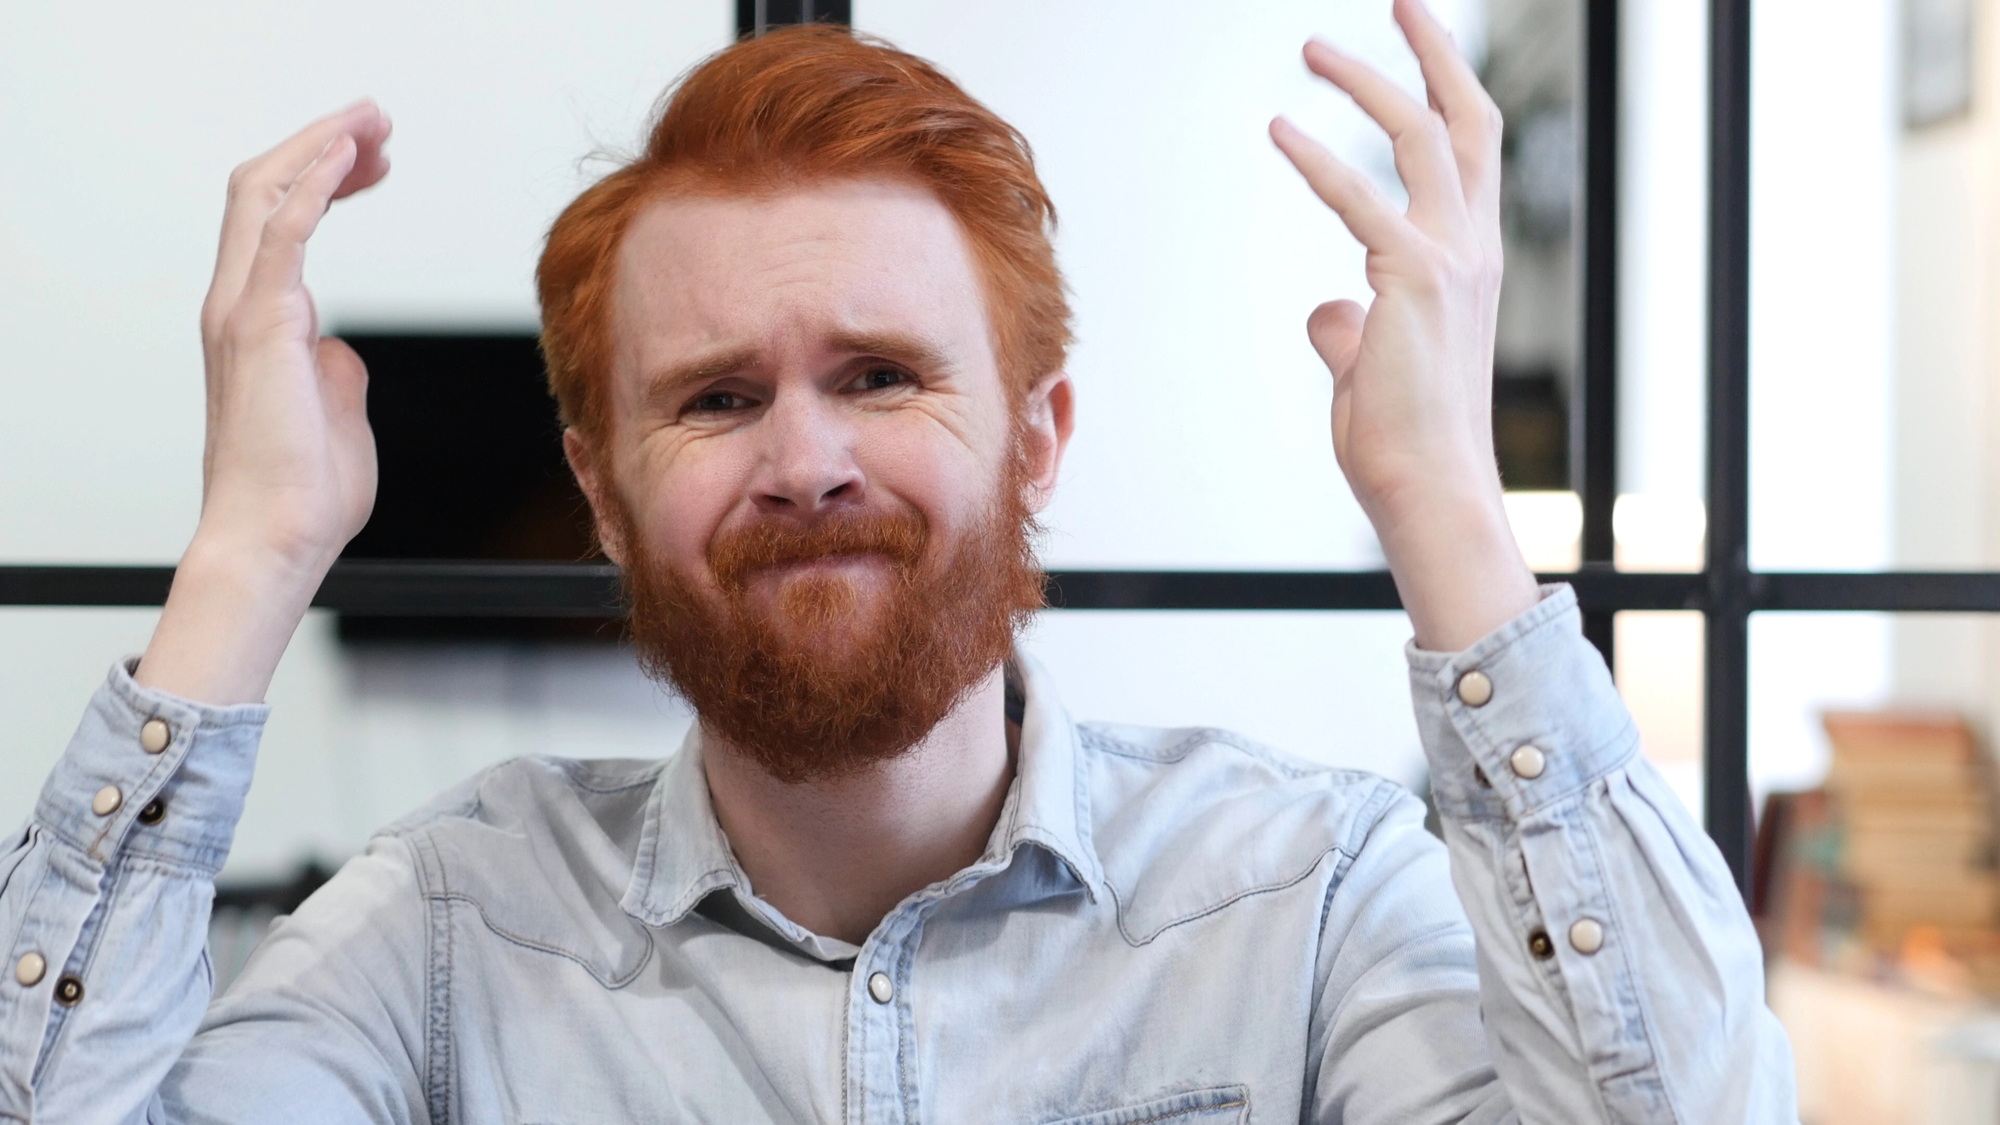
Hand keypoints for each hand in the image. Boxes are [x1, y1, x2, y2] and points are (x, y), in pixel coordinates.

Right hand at [135, 102, 391, 703]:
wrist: (278, 539)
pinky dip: (315, 182)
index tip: (375, 163)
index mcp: (258, 322)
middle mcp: (240, 305)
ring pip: (266, 193)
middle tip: (378, 120)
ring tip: (372, 120)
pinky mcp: (264, 325)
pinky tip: (350, 154)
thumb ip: (335, 372)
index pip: (278, 219)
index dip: (322, 178)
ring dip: (321, 146)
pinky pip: (285, 231)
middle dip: (320, 142)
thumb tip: (341, 352)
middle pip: (264, 188)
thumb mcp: (337, 415)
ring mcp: (246, 312)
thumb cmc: (304, 494)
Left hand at [1270, 0, 1537, 650]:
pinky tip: (1278, 127)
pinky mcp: (1413, 282)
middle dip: (1432, 52)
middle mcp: (1473, 249)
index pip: (1468, 153)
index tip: (1416, 38)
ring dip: (1365, 84)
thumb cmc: (1402, 438)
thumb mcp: (1370, 367)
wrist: (1426, 488)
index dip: (1445, 89)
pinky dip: (1319, 160)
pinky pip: (1361, 200)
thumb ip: (1352, 328)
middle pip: (1462, 122)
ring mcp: (1452, 260)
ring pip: (1420, 139)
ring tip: (1310, 48)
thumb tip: (1328, 312)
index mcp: (1470, 261)